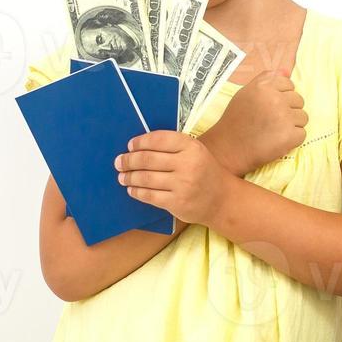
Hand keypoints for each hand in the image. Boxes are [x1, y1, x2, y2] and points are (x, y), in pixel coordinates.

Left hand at [116, 130, 235, 226]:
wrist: (222, 199)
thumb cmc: (203, 171)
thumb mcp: (195, 152)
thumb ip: (172, 147)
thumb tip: (137, 147)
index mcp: (191, 147)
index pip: (158, 139)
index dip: (140, 142)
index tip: (130, 146)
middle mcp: (188, 164)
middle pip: (148, 159)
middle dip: (129, 160)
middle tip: (119, 162)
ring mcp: (183, 185)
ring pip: (146, 178)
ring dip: (129, 177)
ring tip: (122, 176)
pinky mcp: (177, 202)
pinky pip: (149, 196)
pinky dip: (137, 191)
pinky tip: (132, 189)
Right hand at [198, 70, 306, 175]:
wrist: (228, 149)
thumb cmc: (236, 121)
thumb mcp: (245, 93)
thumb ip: (265, 79)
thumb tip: (287, 71)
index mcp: (264, 87)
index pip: (289, 84)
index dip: (281, 97)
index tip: (270, 107)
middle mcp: (275, 99)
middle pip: (298, 100)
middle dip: (288, 111)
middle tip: (270, 121)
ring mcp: (284, 117)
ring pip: (303, 117)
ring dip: (291, 125)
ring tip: (273, 131)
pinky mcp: (290, 136)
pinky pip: (302, 134)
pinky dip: (292, 139)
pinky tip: (276, 141)